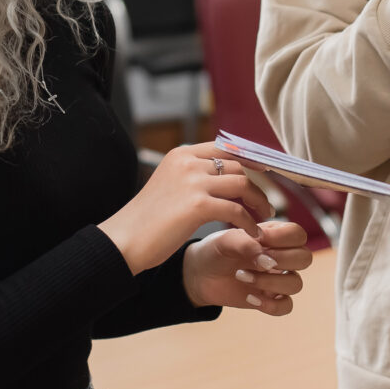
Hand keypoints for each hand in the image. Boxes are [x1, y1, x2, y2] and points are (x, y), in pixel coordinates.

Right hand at [98, 143, 273, 274]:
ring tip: (263, 218)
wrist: (124, 240)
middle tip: (263, 205)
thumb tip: (226, 177)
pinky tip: (252, 234)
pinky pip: (236, 210)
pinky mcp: (197, 206)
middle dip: (255, 185)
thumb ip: (194, 176)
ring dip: (258, 202)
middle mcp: (188, 162)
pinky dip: (249, 223)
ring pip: (242, 184)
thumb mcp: (170, 185)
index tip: (265, 171)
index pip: (225, 148)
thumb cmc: (147, 220)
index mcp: (181, 154)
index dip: (249, 158)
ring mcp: (193, 182)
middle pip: (237, 166)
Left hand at [181, 220, 312, 315]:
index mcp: (275, 236)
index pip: (297, 234)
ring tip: (242, 276)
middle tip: (256, 261)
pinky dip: (271, 304)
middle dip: (282, 260)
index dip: (283, 237)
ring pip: (296, 284)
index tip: (259, 239)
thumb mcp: (226, 240)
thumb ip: (247, 243)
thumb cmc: (216, 250)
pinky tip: (250, 298)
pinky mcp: (270, 299)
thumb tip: (268, 262)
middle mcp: (281, 256)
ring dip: (270, 282)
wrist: (200, 274)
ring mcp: (277, 279)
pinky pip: (286, 306)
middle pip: (305, 258)